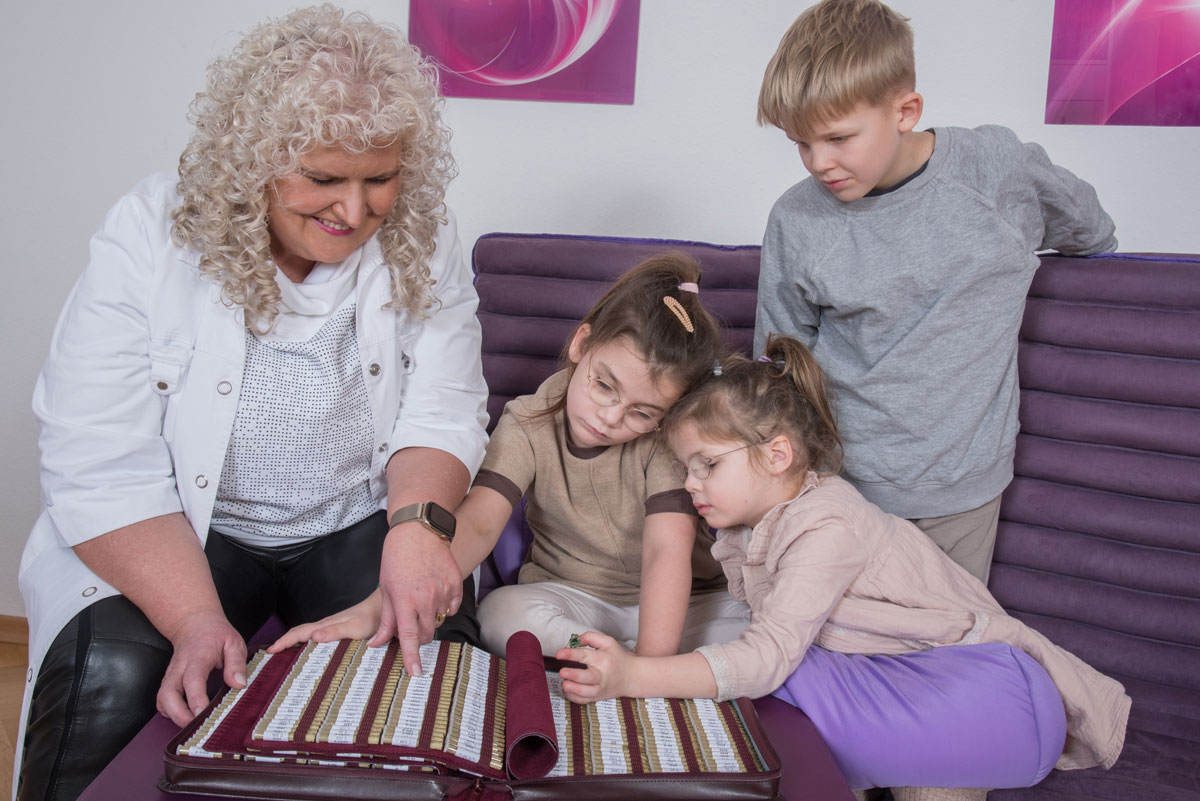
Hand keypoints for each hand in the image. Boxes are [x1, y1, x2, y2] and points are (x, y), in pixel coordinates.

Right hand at [156, 610, 246, 725]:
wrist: (195, 624)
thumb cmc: (216, 635)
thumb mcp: (233, 643)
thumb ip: (236, 663)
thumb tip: (238, 685)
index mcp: (197, 658)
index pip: (192, 680)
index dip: (195, 699)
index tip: (202, 713)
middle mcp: (179, 669)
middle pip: (168, 694)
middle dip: (179, 715)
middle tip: (197, 726)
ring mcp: (171, 676)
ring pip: (162, 700)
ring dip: (173, 716)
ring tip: (193, 725)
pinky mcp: (168, 682)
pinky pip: (162, 702)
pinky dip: (170, 712)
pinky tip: (185, 716)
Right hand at [267, 591, 383, 652]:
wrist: (384, 608)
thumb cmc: (371, 619)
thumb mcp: (354, 628)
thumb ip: (334, 632)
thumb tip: (312, 637)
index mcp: (325, 625)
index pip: (298, 633)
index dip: (283, 642)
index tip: (270, 651)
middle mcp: (325, 625)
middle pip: (299, 633)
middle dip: (284, 642)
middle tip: (271, 655)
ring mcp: (332, 627)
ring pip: (307, 634)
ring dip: (294, 642)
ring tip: (285, 655)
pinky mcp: (339, 630)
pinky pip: (317, 636)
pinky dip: (307, 642)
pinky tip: (310, 650)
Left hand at [378, 523, 462, 676]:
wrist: (419, 530)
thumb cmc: (397, 557)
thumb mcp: (386, 588)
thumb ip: (385, 618)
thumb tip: (378, 642)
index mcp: (404, 601)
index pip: (408, 637)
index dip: (411, 657)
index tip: (416, 672)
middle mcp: (426, 599)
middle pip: (426, 633)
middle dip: (418, 635)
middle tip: (410, 621)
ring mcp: (443, 592)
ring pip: (439, 620)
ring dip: (430, 618)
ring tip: (421, 598)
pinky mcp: (455, 584)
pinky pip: (451, 607)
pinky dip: (444, 606)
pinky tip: (434, 591)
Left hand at [555, 631, 633, 703]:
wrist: (630, 676)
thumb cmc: (616, 658)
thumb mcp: (608, 642)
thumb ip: (590, 637)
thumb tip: (574, 641)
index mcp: (603, 659)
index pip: (585, 656)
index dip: (570, 654)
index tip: (559, 654)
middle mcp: (601, 675)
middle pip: (587, 677)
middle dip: (573, 675)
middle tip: (562, 672)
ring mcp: (599, 688)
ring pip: (586, 692)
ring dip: (574, 689)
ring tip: (564, 684)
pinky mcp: (597, 697)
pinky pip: (584, 700)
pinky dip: (574, 697)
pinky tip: (567, 690)